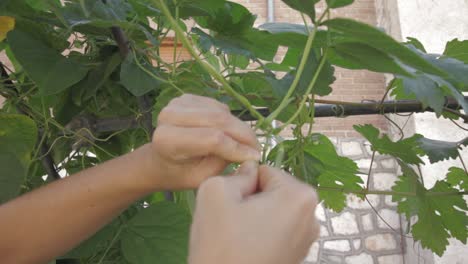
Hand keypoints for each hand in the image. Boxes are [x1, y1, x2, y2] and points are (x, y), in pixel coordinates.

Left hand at [147, 94, 260, 189]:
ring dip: (239, 127)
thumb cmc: (180, 174)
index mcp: (168, 140)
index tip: (255, 158)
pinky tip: (229, 132)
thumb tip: (252, 153)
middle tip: (257, 149)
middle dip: (243, 134)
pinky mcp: (187, 98)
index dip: (238, 147)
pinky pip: (218, 106)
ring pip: (221, 111)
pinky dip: (230, 119)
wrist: (159, 161)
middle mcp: (169, 116)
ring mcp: (177, 103)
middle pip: (218, 120)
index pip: (212, 138)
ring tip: (245, 143)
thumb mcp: (202, 178)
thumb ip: (225, 162)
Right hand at [189, 161, 319, 263]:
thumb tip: (249, 170)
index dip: (244, 185)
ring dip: (255, 217)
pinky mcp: (297, 255)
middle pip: (272, 191)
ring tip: (240, 236)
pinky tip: (247, 248)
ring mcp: (307, 238)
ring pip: (273, 210)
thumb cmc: (221, 243)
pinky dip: (261, 234)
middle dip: (252, 200)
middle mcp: (312, 216)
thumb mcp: (216, 192)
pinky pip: (276, 230)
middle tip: (235, 221)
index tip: (234, 206)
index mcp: (300, 195)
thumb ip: (236, 172)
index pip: (264, 170)